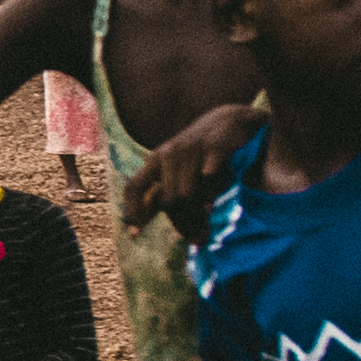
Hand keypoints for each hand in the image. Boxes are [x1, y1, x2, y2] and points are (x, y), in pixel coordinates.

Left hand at [118, 101, 264, 234]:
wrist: (228, 121)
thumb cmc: (197, 153)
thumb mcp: (175, 169)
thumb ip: (160, 194)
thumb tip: (137, 230)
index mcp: (156, 161)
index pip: (135, 186)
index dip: (132, 210)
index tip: (135, 234)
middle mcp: (169, 154)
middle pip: (168, 199)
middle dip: (182, 224)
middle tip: (198, 239)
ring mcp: (191, 150)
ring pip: (186, 194)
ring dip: (197, 217)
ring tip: (206, 231)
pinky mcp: (214, 147)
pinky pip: (208, 179)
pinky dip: (211, 196)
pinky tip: (213, 208)